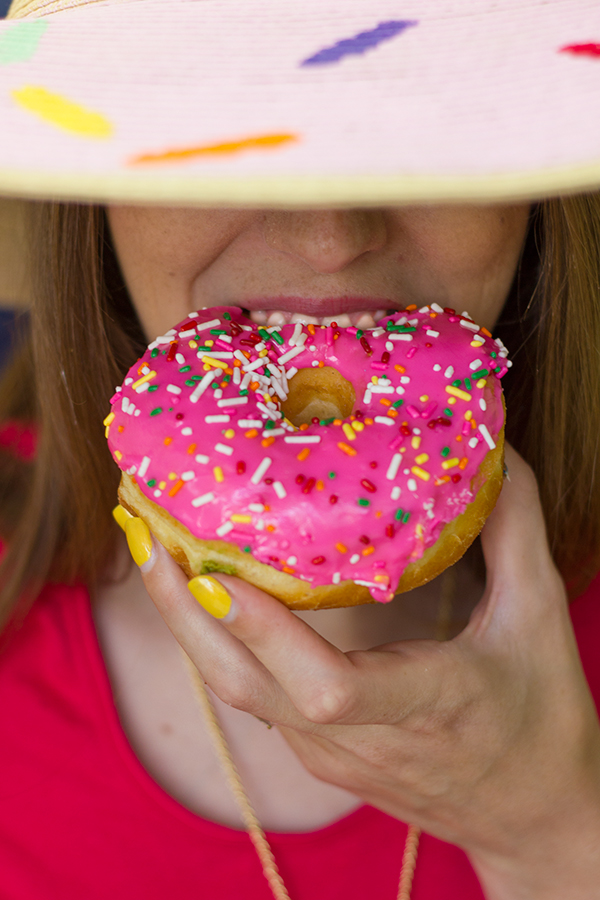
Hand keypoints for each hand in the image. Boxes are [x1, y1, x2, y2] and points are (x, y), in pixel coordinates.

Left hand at [124, 444, 599, 898]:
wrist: (533, 819)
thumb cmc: (542, 720)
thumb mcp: (541, 620)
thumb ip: (515, 529)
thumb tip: (492, 450)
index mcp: (427, 704)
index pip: (331, 690)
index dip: (268, 636)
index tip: (218, 575)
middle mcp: (362, 739)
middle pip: (247, 686)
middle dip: (183, 608)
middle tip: (143, 527)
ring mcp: (329, 754)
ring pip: (236, 690)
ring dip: (185, 618)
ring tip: (153, 541)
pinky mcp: (316, 752)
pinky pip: (251, 691)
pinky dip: (215, 636)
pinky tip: (201, 583)